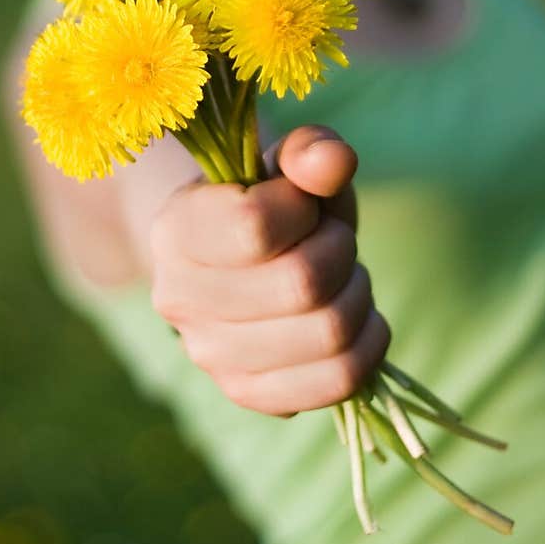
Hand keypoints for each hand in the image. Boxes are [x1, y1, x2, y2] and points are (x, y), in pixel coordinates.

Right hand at [149, 124, 390, 414]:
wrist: (243, 260)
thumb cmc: (272, 200)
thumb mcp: (289, 163)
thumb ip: (310, 150)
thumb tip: (334, 161)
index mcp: (176, 228)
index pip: (255, 225)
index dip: (303, 208)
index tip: (303, 204)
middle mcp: (178, 298)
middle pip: (302, 283)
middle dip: (340, 250)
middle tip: (334, 240)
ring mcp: (210, 355)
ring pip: (329, 333)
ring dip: (358, 294)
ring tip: (342, 277)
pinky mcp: (249, 393)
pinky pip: (339, 381)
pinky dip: (368, 343)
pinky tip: (354, 318)